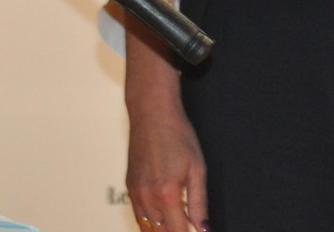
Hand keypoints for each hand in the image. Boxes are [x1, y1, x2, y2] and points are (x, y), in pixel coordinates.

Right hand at [126, 96, 206, 231]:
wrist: (151, 112)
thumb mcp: (197, 169)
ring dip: (162, 230)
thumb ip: (200, 204)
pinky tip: (164, 214)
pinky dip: (151, 221)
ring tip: (177, 222)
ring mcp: (135, 191)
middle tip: (186, 225)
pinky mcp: (129, 185)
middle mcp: (147, 196)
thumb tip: (204, 229)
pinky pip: (138, 215)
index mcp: (167, 194)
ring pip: (147, 228)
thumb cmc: (177, 135)